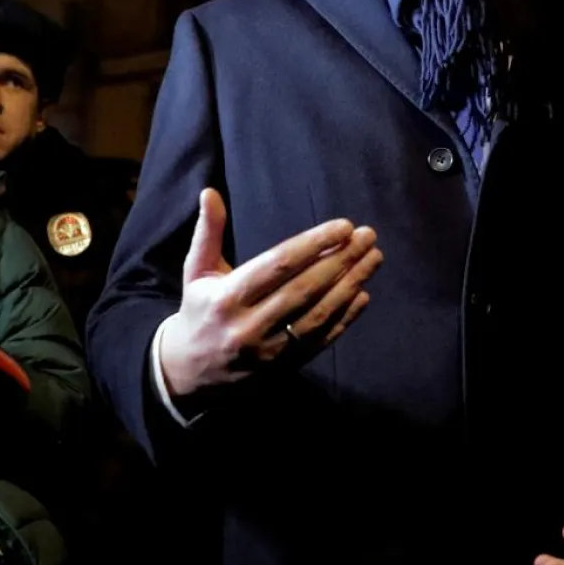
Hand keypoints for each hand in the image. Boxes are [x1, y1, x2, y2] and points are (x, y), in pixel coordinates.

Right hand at [159, 189, 381, 396]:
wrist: (189, 373)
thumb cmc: (199, 311)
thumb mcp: (197, 271)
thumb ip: (208, 232)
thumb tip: (210, 192)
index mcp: (226, 297)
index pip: (278, 264)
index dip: (314, 243)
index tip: (344, 226)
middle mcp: (248, 325)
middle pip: (304, 288)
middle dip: (341, 260)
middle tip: (368, 237)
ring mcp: (269, 351)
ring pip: (318, 315)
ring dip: (351, 285)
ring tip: (374, 259)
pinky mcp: (283, 367)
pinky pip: (320, 340)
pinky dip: (345, 318)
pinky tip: (363, 295)